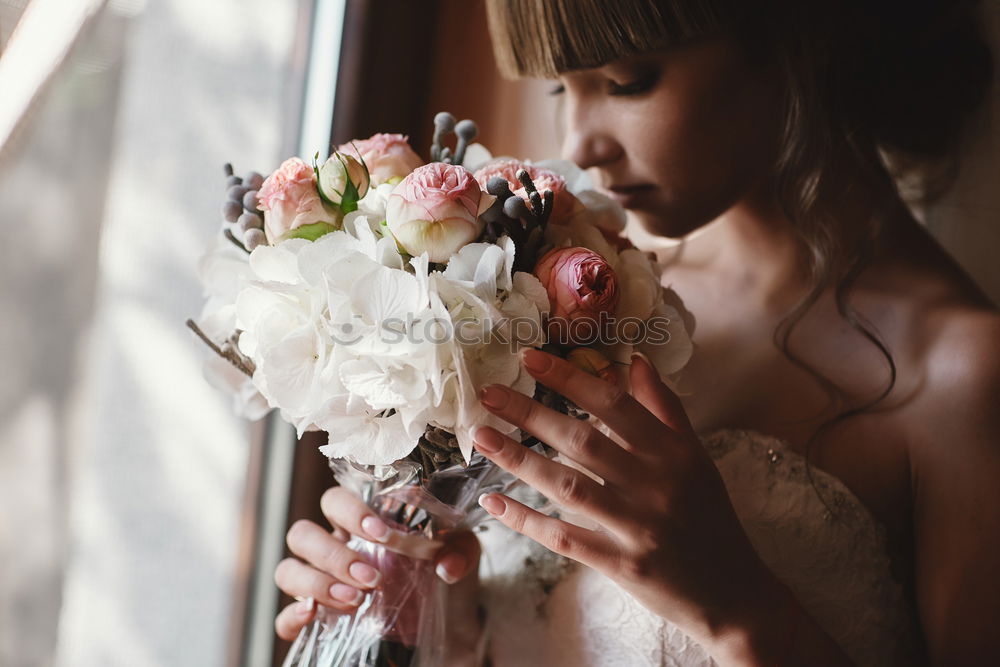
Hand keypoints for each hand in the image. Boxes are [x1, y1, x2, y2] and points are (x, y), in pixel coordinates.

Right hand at [273, 485, 480, 641]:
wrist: (451, 623)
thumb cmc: (445, 575)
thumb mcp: (461, 555)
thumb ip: (459, 550)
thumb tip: (446, 564)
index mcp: (360, 523)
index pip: (334, 500)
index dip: (350, 511)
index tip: (381, 533)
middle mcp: (333, 547)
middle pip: (302, 534)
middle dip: (334, 554)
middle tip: (372, 577)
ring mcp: (321, 584)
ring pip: (288, 570)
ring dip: (316, 583)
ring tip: (356, 599)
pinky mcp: (319, 622)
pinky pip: (284, 617)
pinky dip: (292, 616)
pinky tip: (313, 616)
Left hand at [472, 348, 787, 653]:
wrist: (735, 593)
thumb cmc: (710, 518)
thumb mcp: (696, 458)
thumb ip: (665, 408)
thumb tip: (635, 361)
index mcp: (673, 452)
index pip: (613, 403)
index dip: (569, 378)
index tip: (529, 358)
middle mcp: (655, 484)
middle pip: (582, 440)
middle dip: (530, 413)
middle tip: (488, 393)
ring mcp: (637, 526)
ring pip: (567, 486)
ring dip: (518, 459)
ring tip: (481, 437)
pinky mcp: (622, 564)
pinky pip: (564, 537)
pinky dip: (526, 519)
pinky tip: (492, 501)